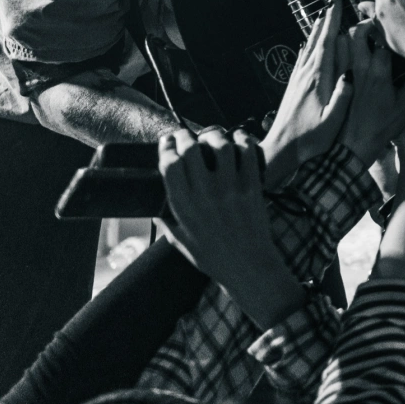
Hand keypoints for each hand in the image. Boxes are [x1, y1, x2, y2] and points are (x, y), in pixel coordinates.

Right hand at [158, 127, 271, 282]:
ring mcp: (230, 189)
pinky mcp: (252, 187)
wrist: (249, 268)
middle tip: (186, 136)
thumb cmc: (213, 257)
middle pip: (191, 148)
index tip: (167, 141)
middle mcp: (205, 195)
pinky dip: (242, 139)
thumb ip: (166, 221)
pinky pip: (247, 153)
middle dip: (186, 136)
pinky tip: (237, 138)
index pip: (170, 165)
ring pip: (220, 145)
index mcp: (185, 207)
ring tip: (212, 136)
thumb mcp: (181, 241)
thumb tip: (152, 206)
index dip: (167, 147)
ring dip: (214, 135)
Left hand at [260, 0, 352, 187]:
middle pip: (316, 41)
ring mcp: (297, 80)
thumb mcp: (331, 123)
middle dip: (325, 21)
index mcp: (317, 79)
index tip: (336, 5)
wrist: (281, 150)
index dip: (331, 23)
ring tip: (322, 18)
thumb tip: (352, 74)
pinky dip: (308, 48)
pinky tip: (307, 47)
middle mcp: (305, 74)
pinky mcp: (293, 87)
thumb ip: (342, 98)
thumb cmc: (309, 140)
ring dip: (316, 32)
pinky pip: (302, 60)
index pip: (326, 44)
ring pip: (308, 48)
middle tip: (331, 3)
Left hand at [338, 19, 404, 167]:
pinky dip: (338, 44)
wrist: (352, 147)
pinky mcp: (334, 80)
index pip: (381, 37)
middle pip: (356, 33)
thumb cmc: (382, 128)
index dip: (387, 26)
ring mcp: (344, 73)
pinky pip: (333, 53)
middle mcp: (358, 68)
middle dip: (366, 23)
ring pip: (342, 41)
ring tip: (362, 30)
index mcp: (377, 72)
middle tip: (375, 22)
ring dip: (351, 32)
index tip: (393, 22)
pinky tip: (345, 45)